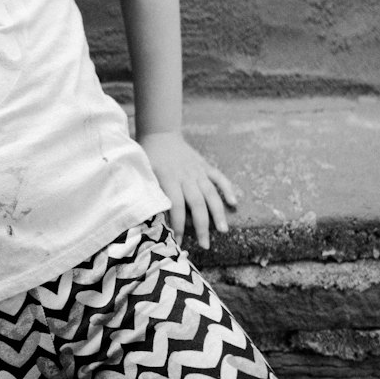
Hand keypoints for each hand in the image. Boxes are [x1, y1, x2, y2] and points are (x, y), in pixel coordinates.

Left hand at [139, 130, 237, 247]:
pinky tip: (234, 203)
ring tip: (223, 230)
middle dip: (202, 226)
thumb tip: (151, 218)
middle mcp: (186, 176)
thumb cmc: (149, 158)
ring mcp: (198, 170)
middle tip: (206, 245)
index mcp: (169, 179)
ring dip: (218, 212)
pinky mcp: (205, 166)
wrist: (160, 134)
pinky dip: (228, 189)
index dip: (178, 225)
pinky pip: (219, 177)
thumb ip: (151, 193)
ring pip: (211, 193)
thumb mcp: (145, 174)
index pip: (176, 206)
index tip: (179, 242)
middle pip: (197, 203)